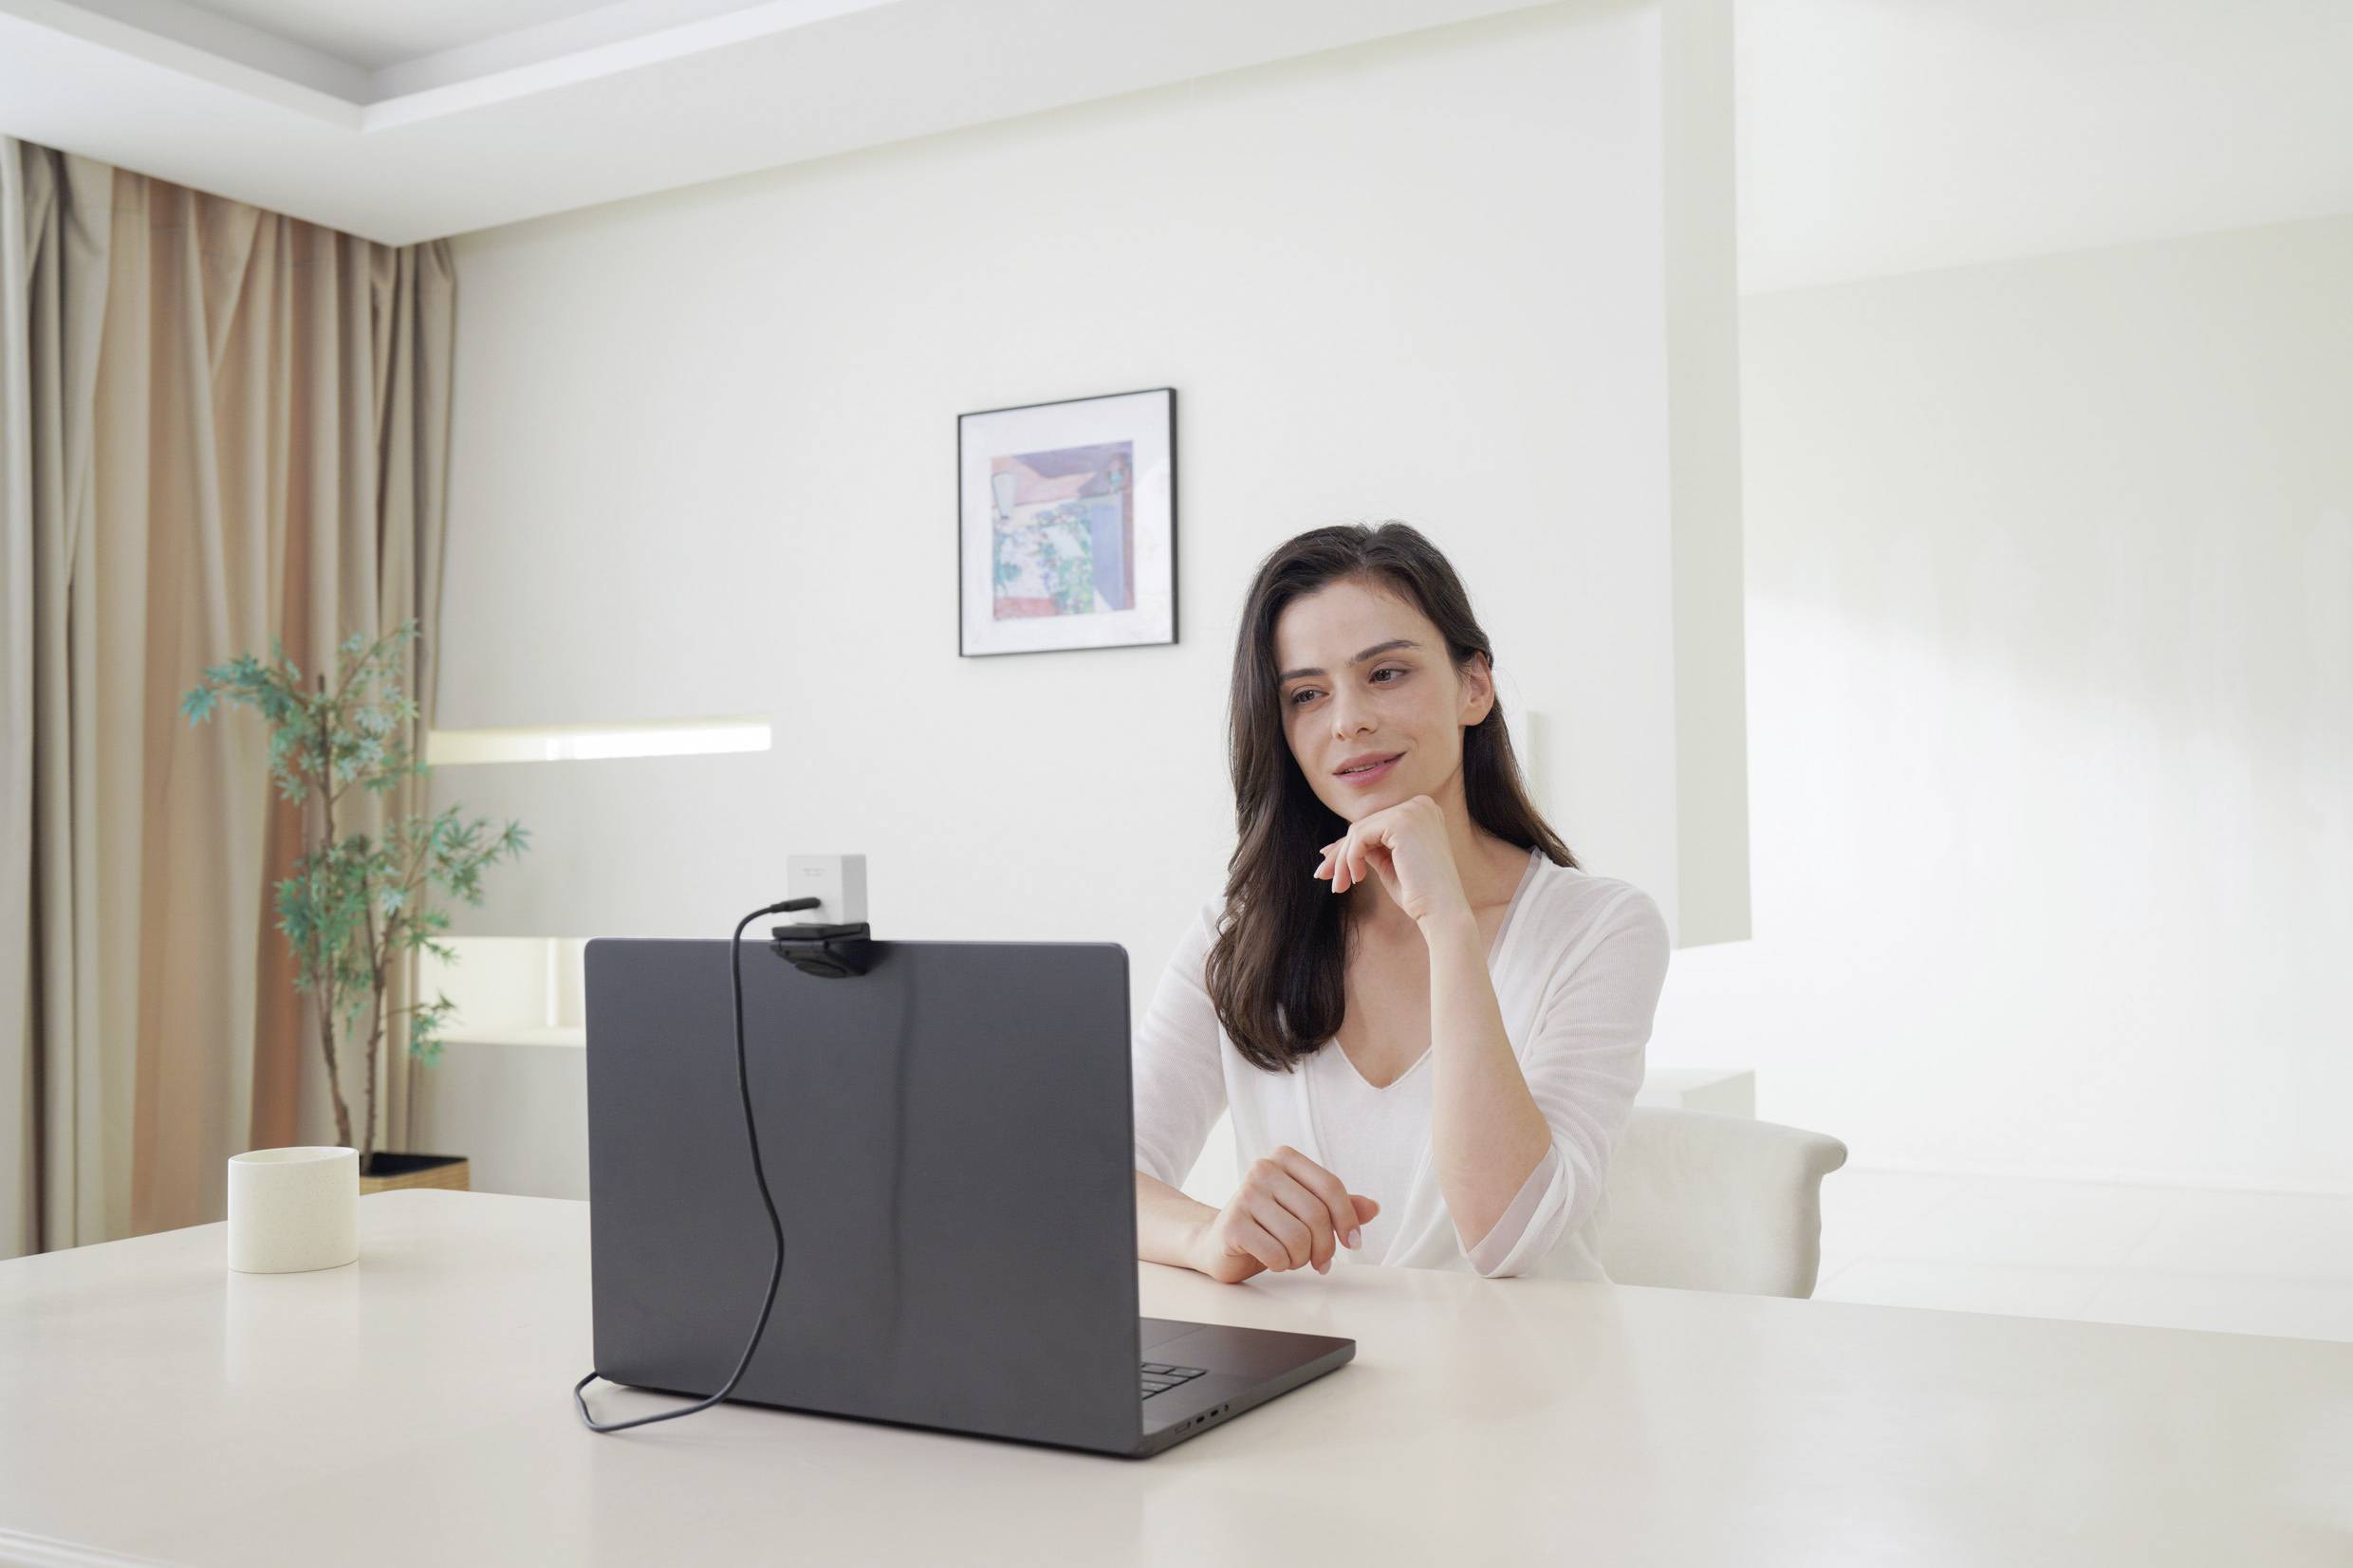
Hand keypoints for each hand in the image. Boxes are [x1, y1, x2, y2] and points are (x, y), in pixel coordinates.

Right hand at [1186, 1145, 1380, 1283]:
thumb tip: (1374, 1208)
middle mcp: (1263, 1169)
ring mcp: (1244, 1195)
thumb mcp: (1304, 1210)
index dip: (1348, 1219)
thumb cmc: (1267, 1225)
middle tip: (1321, 1262)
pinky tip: (1273, 1260)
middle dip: (1325, 1247)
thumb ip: (1337, 1207)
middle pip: (1317, 1215)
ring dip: (1302, 1258)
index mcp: (1284, 1158)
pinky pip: (1277, 1253)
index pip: (1331, 1187)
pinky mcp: (1233, 1224)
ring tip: (1292, 1257)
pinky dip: (1282, 1265)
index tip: (1353, 1242)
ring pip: (1299, 1238)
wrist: (1218, 1241)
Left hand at [1313, 793, 1472, 930]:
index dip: (1348, 845)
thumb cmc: (1418, 894)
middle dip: (1340, 854)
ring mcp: (1413, 810)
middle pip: (1364, 825)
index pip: (1375, 824)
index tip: (1328, 864)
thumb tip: (1339, 844)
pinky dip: (1350, 858)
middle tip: (1324, 877)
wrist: (1441, 912)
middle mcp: (1421, 804)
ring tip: (1341, 885)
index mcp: (1423, 811)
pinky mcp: (1401, 821)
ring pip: (1358, 830)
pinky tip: (1356, 878)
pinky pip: (1359, 836)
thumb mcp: (1390, 863)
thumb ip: (1371, 846)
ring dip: (1343, 860)